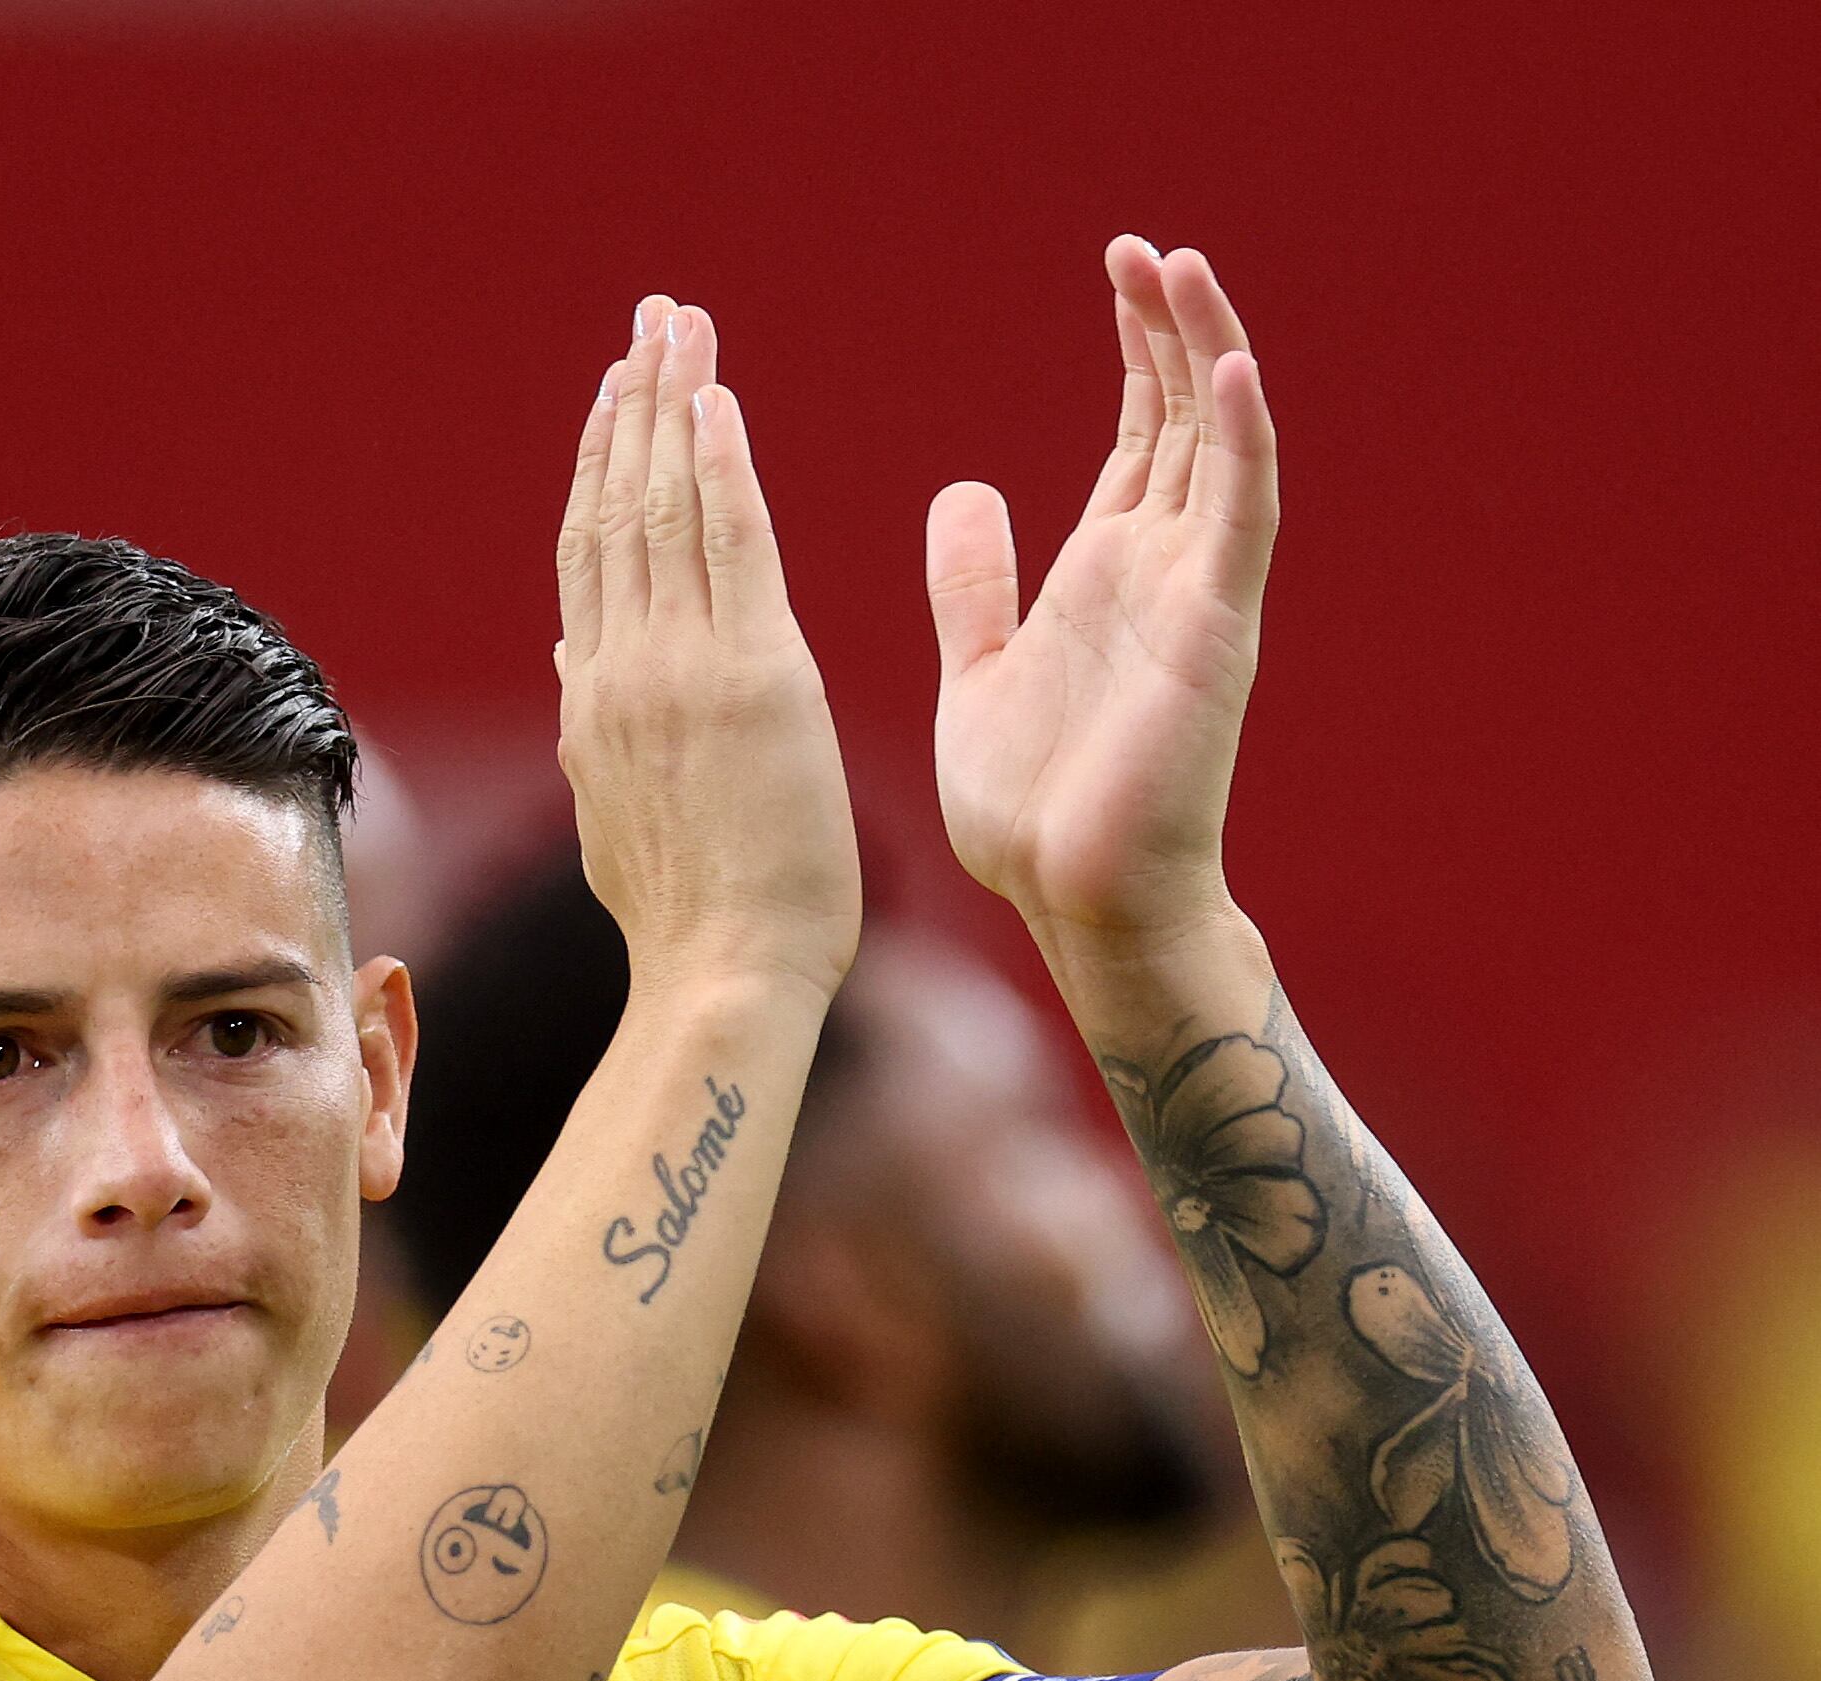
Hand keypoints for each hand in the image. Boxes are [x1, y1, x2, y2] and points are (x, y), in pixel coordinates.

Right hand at [556, 296, 858, 1010]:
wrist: (723, 980)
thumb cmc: (692, 925)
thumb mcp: (617, 818)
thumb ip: (597, 728)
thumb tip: (571, 652)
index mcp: (594, 704)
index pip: (588, 556)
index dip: (599, 464)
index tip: (614, 393)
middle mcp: (622, 672)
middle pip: (617, 509)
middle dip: (633, 406)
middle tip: (651, 321)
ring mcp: (681, 671)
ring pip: (667, 508)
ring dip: (673, 405)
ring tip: (680, 327)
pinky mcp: (754, 678)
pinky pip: (732, 543)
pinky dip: (720, 463)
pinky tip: (715, 397)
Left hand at [928, 241, 1276, 955]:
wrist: (1073, 905)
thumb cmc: (1034, 815)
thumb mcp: (979, 674)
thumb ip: (974, 586)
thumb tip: (964, 490)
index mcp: (1105, 573)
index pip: (1142, 433)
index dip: (1139, 348)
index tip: (1120, 267)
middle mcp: (1161, 571)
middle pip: (1186, 418)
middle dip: (1172, 328)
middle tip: (1148, 246)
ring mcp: (1195, 596)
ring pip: (1222, 445)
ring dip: (1211, 354)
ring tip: (1186, 268)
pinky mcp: (1213, 631)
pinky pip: (1241, 519)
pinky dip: (1244, 442)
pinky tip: (1233, 369)